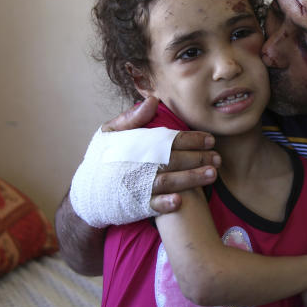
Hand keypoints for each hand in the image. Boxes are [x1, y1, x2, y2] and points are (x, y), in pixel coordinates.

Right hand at [102, 97, 220, 213]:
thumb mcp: (110, 133)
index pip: (168, 139)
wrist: (87, 192)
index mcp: (135, 145)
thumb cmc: (103, 159)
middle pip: (173, 159)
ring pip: (167, 181)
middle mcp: (138, 165)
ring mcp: (136, 186)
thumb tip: (153, 101)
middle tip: (218, 158)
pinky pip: (151, 205)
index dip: (190, 139)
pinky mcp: (135, 205)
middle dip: (198, 158)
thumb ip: (131, 118)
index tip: (210, 139)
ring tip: (211, 175)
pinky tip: (180, 201)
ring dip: (190, 178)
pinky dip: (164, 203)